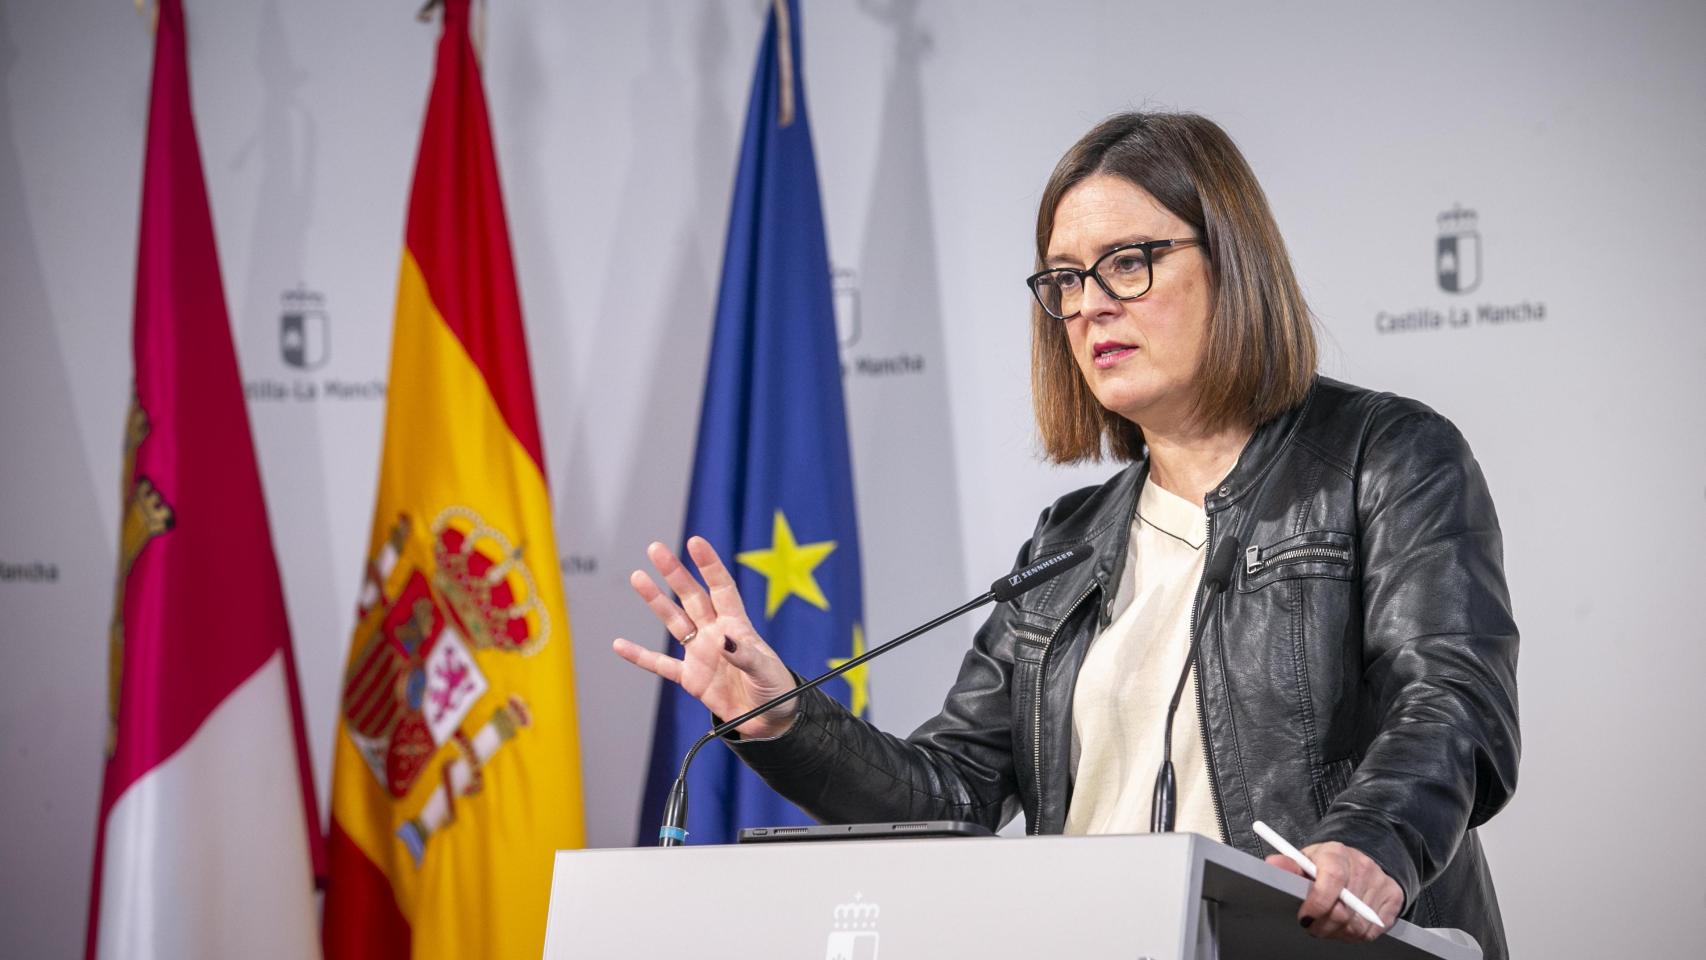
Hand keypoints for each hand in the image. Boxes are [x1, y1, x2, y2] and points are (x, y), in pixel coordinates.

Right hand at [611, 537, 799, 738]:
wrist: (768, 720)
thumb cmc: (775, 690)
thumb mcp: (765, 671)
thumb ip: (745, 655)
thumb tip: (724, 640)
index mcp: (737, 626)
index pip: (721, 588)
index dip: (709, 565)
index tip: (695, 542)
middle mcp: (715, 634)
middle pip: (691, 597)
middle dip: (674, 572)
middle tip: (655, 548)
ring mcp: (701, 654)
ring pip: (674, 621)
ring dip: (656, 600)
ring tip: (638, 577)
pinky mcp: (691, 678)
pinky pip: (661, 664)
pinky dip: (640, 656)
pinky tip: (620, 645)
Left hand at [1265, 841, 1402, 942]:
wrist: (1362, 859)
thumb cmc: (1328, 863)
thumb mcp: (1306, 860)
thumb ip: (1289, 866)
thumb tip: (1273, 865)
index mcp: (1337, 853)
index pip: (1332, 879)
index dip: (1317, 903)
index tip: (1304, 917)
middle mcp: (1363, 866)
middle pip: (1343, 910)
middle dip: (1322, 925)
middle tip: (1311, 926)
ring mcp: (1381, 883)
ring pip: (1356, 925)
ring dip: (1337, 933)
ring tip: (1326, 925)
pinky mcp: (1393, 899)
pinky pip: (1371, 931)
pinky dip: (1354, 935)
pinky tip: (1344, 925)